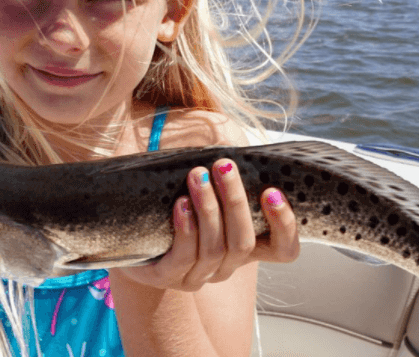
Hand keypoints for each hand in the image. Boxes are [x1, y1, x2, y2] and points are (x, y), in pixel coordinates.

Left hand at [118, 158, 299, 291]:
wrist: (133, 234)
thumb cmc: (176, 202)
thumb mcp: (206, 188)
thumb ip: (223, 175)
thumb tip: (230, 141)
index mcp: (244, 246)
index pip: (284, 250)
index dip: (285, 226)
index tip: (272, 191)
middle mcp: (227, 266)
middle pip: (243, 243)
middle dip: (234, 201)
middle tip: (224, 165)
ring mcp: (199, 275)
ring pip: (214, 248)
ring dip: (208, 208)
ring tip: (198, 175)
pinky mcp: (169, 277)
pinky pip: (183, 257)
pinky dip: (186, 229)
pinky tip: (181, 204)